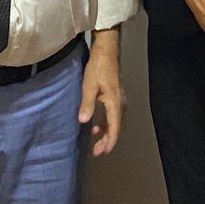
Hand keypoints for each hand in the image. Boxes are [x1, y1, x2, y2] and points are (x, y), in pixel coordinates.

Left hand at [77, 29, 124, 155]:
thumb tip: (84, 120)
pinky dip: (107, 123)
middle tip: (97, 151)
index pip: (114, 128)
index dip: (109, 142)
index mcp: (115, 103)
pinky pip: (113, 114)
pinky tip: (97, 124)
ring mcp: (119, 99)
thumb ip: (87, 104)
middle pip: (116, 127)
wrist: (106, 51)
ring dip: (107, 132)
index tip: (103, 152)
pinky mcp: (116, 95)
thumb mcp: (89, 86)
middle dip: (107, 141)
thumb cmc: (98, 67)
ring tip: (97, 140)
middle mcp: (120, 103)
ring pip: (115, 122)